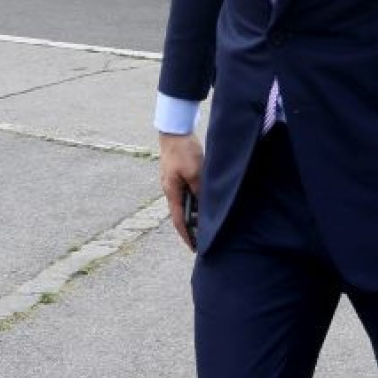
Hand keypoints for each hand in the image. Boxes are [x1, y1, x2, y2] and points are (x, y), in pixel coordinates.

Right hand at [159, 131, 201, 250]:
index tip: (193, 247)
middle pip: (181, 212)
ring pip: (185, 201)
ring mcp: (173, 181)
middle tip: (204, 237)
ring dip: (195, 211)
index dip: (186, 235)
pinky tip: (205, 200)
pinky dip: (196, 199)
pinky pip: (188, 191)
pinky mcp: (179, 173)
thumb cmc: (184, 151)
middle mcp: (170, 189)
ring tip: (207, 221)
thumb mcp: (195, 173)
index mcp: (172, 192)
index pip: (178, 220)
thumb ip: (200, 190)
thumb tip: (205, 205)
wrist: (175, 131)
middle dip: (191, 226)